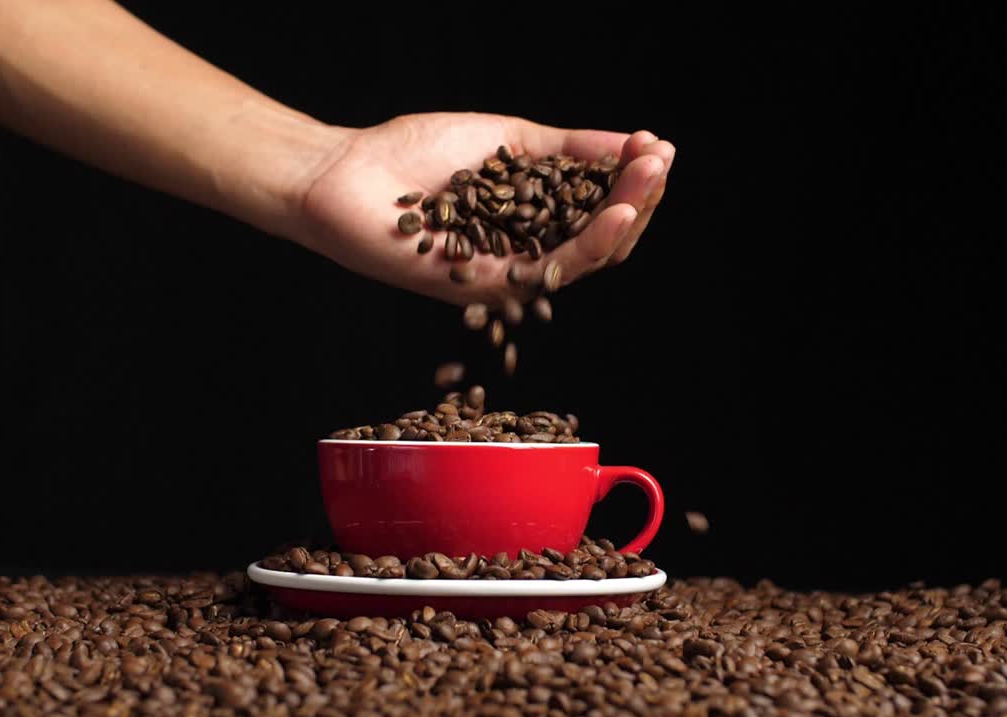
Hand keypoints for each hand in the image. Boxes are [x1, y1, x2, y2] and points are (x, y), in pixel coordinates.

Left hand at [292, 112, 675, 306]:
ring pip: (587, 259)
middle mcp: (526, 249)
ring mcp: (508, 272)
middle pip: (602, 239)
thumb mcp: (508, 139)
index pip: (597, 208)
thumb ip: (567, 148)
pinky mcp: (489, 287)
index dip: (632, 182)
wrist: (346, 173)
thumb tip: (634, 142)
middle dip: (640, 199)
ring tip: (650, 180)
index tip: (655, 147)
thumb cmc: (412, 154)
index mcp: (532, 217)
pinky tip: (616, 211)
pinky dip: (590, 242)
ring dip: (627, 218)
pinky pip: (552, 271)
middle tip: (660, 162)